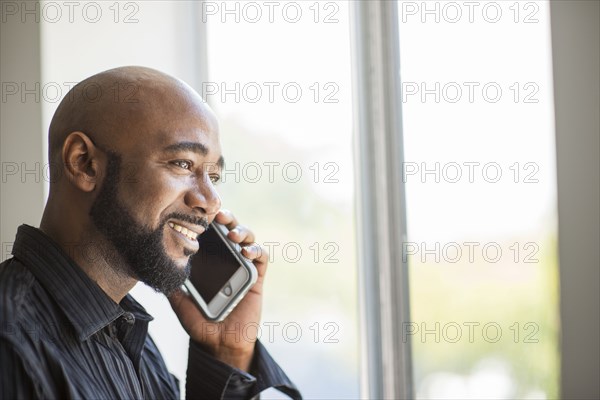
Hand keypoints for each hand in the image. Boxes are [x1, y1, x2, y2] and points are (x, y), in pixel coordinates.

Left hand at [168, 209, 267, 370]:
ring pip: (248, 238)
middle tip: (219, 215)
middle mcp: (227, 257)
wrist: (217, 342)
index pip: (211, 231)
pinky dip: (256, 250)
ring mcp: (243, 265)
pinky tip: (246, 252)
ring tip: (232, 234)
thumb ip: (171, 280)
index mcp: (210, 258)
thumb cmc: (198, 320)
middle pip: (230, 228)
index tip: (200, 211)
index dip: (208, 219)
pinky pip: (262, 257)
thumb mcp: (179, 298)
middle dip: (227, 217)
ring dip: (242, 231)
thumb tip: (158, 262)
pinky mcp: (256, 277)